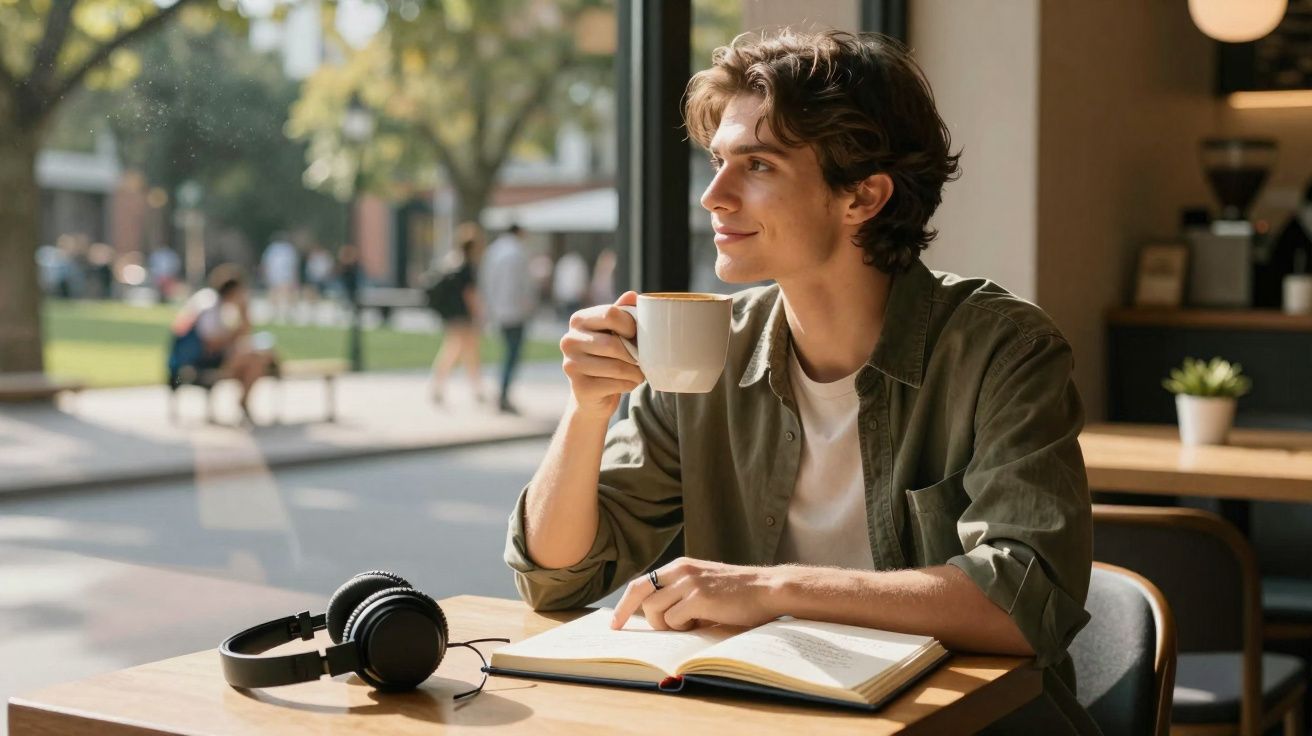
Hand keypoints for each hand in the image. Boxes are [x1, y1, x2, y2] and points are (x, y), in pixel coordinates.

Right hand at [559, 291, 644, 420]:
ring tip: (638, 371)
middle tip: (643, 358)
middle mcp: (569, 340)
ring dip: (636, 371)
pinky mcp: (579, 388)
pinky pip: (615, 384)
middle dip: (635, 353)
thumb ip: (622, 312)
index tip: (635, 334)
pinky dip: (629, 384)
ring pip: (617, 366)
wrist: (593, 393)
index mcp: (578, 320)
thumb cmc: (608, 356)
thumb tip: (632, 295)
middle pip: (613, 343)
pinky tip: (628, 382)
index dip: (630, 325)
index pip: (610, 314)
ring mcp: (571, 365)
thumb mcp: (614, 331)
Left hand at [610, 558, 780, 631]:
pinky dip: (682, 628)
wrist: (767, 589)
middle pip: (640, 592)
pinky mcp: (699, 597)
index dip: (625, 603)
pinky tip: (701, 624)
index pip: (642, 582)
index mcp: (681, 567)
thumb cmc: (739, 594)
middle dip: (626, 612)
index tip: (615, 622)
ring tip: (688, 626)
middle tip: (620, 629)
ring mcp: (689, 583)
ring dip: (665, 625)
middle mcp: (681, 570)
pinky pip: (674, 619)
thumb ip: (681, 597)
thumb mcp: (704, 587)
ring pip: (655, 609)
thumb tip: (658, 620)